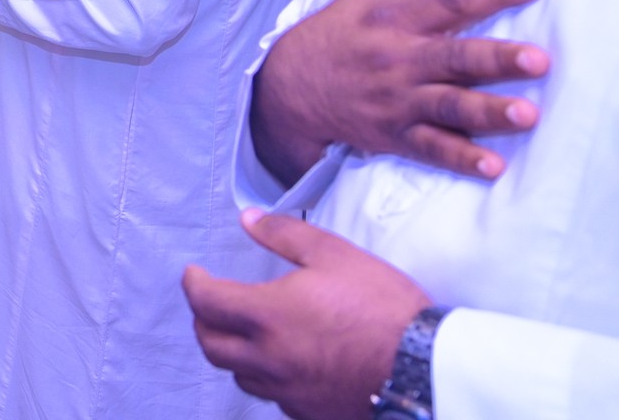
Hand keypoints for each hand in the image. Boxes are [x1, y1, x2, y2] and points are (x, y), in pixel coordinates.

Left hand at [184, 210, 430, 418]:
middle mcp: (268, 358)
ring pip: (239, 374)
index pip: (204, 302)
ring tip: (245, 333)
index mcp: (266, 316)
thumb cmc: (382, 305)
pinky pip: (274, 396)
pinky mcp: (310, 413)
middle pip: (210, 345)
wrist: (425, 367)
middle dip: (203, 320)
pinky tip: (284, 364)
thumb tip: (247, 218)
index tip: (194, 273)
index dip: (192, 285)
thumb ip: (284, 234)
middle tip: (212, 303)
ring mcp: (288, 391)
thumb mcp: (335, 255)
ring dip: (233, 352)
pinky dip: (268, 377)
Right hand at [250, 0, 548, 185]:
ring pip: (449, 106)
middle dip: (496, 58)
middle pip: (455, 56)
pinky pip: (430, 149)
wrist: (288, 87)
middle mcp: (401, 58)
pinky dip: (460, 159)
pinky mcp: (394, 134)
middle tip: (539, 58)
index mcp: (398, 18)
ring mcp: (398, 99)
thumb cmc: (338, 34)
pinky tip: (492, 167)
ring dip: (487, 111)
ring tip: (527, 115)